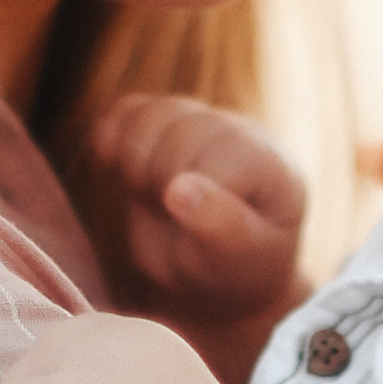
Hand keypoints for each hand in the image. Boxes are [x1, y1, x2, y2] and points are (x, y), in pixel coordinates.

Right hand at [93, 93, 304, 331]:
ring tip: (150, 195)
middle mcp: (240, 133)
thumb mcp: (237, 260)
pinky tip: (114, 165)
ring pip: (152, 113)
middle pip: (182, 128)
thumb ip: (219, 224)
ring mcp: (202, 123)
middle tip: (170, 215)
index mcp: (271, 164)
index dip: (192, 192)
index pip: (221, 153)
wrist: (217, 273)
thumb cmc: (235, 271)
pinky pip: (129, 110)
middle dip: (160, 178)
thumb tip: (178, 188)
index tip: (195, 229)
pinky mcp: (165, 128)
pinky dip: (111, 135)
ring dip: (135, 160)